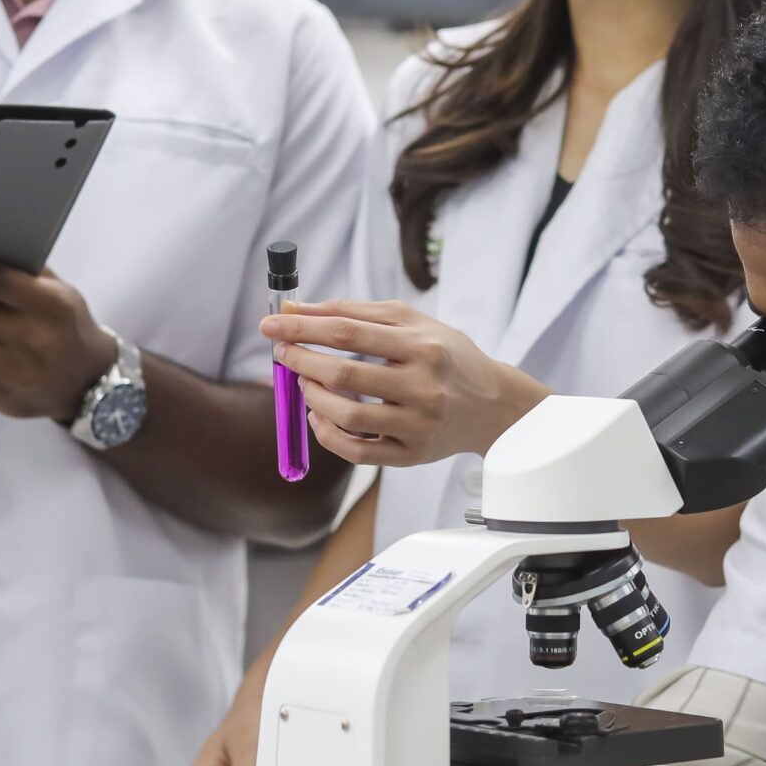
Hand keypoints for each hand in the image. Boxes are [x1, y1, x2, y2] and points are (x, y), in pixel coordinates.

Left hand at [261, 300, 544, 467]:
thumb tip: (296, 311)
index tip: (271, 325)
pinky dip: (327, 434)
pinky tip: (318, 416)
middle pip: (344, 373)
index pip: (348, 331)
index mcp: (421, 345)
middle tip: (281, 353)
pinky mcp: (412, 454)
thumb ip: (355, 312)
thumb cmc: (446, 357)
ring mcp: (417, 424)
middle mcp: (422, 385)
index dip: (303, 327)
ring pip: (348, 416)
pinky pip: (358, 451)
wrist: (493, 405)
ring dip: (313, 397)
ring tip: (304, 383)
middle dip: (301, 360)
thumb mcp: (411, 322)